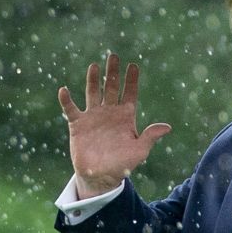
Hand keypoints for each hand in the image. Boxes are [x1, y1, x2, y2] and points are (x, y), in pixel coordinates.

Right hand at [57, 54, 171, 197]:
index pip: (130, 93)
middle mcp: (109, 112)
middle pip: (111, 87)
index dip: (131, 80)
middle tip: (114, 56)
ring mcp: (93, 116)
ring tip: (94, 66)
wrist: (100, 176)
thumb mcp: (139, 151)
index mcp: (126, 116)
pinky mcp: (78, 124)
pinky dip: (66, 100)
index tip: (133, 66)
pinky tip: (64, 90)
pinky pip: (71, 109)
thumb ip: (150, 137)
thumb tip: (167, 127)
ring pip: (92, 92)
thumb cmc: (123, 164)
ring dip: (92, 80)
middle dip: (113, 72)